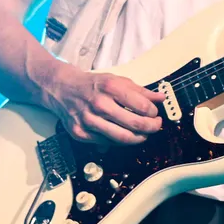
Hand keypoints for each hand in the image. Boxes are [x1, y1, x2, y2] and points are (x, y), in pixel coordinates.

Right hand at [46, 68, 164, 144]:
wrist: (63, 89)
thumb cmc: (92, 85)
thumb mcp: (118, 80)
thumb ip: (141, 91)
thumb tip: (160, 98)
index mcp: (110, 88)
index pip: (142, 106)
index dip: (153, 113)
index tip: (155, 114)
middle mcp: (99, 104)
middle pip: (135, 124)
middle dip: (151, 128)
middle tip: (155, 126)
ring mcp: (89, 121)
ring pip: (122, 138)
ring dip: (138, 139)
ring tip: (143, 134)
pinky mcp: (82, 134)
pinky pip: (108, 143)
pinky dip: (120, 142)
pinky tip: (124, 135)